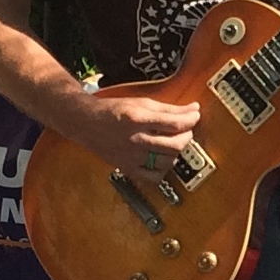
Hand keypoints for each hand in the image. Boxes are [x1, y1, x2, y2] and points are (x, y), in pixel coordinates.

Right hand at [70, 91, 201, 174]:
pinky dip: (163, 170)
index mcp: (137, 119)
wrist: (85, 122)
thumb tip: (193, 109)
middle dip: (186, 136)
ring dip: (176, 152)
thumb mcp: (141, 102)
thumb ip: (169, 108)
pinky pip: (154, 177)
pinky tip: (161, 159)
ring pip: (167, 161)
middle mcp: (134, 139)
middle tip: (185, 130)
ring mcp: (130, 156)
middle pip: (174, 145)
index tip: (194, 116)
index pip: (174, 124)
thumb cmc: (112, 110)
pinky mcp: (127, 168)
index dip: (190, 120)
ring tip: (172, 143)